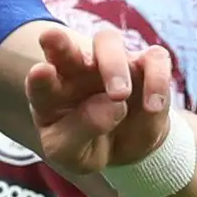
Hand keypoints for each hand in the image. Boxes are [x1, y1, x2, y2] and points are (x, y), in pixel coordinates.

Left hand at [22, 20, 177, 189]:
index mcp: (52, 91)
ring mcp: (112, 64)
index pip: (40, 80)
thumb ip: (77, 134)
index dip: (40, 77)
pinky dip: (156, 79)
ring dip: (112, 65)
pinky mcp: (145, 67)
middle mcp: (78, 70)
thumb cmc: (88, 147)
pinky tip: (153, 107)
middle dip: (61, 44)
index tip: (41, 73)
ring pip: (109, 42)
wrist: (124, 150)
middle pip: (67, 48)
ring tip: (118, 97)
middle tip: (54, 41)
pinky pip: (155, 59)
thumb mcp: (72, 155)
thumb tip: (112, 105)